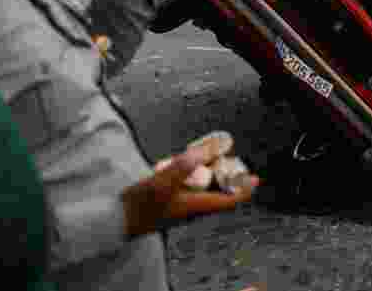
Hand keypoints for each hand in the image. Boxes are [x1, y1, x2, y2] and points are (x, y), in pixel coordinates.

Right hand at [121, 142, 258, 239]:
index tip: (256, 179)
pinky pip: (189, 190)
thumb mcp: (163, 180)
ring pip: (204, 191)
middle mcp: (193, 209)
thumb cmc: (140, 204)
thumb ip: (185, 164)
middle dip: (227, 177)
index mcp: (197, 207)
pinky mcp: (170, 203)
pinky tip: (182, 164)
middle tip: (230, 160)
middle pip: (219, 194)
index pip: (230, 201)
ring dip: (209, 175)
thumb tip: (207, 151)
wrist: (116, 220)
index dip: (244, 190)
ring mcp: (181, 207)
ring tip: (209, 157)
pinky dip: (192, 177)